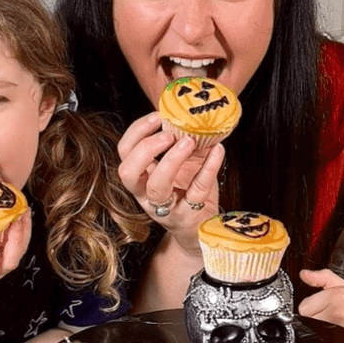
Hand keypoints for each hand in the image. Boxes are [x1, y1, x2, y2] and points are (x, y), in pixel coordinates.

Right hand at [0, 209, 30, 301]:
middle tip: (16, 217)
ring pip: (19, 252)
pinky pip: (20, 247)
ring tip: (24, 210)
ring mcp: (1, 267)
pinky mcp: (6, 259)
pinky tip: (23, 214)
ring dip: (24, 232)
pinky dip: (24, 231)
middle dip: (17, 239)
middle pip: (11, 261)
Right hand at [116, 113, 224, 255]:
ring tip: (188, 142)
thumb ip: (183, 142)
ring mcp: (165, 208)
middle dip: (145, 149)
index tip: (157, 116)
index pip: (124, 152)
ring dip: (170, 161)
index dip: (136, 132)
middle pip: (128, 172)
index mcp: (141, 178)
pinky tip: (218, 151)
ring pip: (156, 187)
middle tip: (168, 134)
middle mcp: (146, 195)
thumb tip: (194, 113)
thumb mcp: (184, 164)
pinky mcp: (188, 217)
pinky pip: (196, 192)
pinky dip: (208, 168)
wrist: (201, 230)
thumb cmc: (189, 193)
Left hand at [298, 269, 343, 342]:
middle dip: (316, 319)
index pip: (303, 308)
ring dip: (321, 330)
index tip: (324, 308)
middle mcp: (337, 312)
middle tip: (334, 317)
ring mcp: (339, 330)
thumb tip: (303, 274)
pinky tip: (341, 335)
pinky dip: (328, 341)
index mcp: (336, 296)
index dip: (313, 309)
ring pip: (313, 332)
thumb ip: (323, 278)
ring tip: (338, 326)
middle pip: (307, 321)